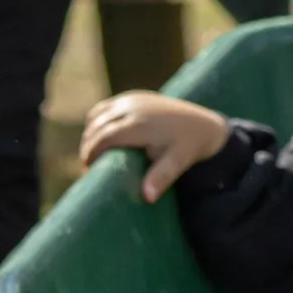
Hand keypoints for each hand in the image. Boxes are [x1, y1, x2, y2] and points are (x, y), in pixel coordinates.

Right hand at [80, 90, 233, 200]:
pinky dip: (98, 119)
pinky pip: (106, 106)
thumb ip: (162, 177)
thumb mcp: (178, 162)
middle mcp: (132, 107)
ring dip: (90, 131)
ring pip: (97, 114)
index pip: (103, 137)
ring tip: (92, 153)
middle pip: (96, 126)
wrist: (205, 125)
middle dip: (87, 145)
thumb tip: (147, 197)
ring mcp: (133, 98)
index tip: (86, 169)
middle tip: (87, 166)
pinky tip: (100, 135)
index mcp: (139, 124)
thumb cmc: (190, 146)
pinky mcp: (136, 95)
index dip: (90, 152)